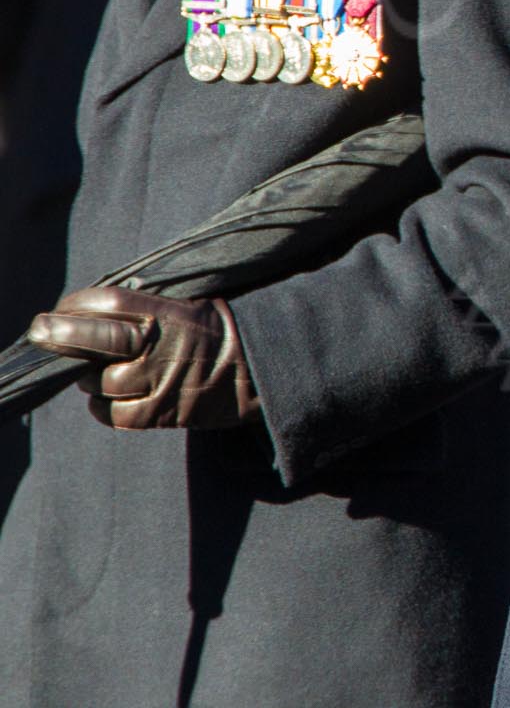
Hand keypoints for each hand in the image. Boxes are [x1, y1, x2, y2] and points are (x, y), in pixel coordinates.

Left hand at [28, 287, 259, 429]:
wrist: (262, 369)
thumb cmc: (223, 330)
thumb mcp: (195, 300)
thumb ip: (151, 302)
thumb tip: (100, 303)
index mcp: (171, 314)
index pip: (109, 302)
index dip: (77, 303)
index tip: (62, 306)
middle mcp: (161, 347)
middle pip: (95, 338)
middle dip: (60, 334)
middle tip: (41, 332)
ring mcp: (161, 383)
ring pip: (99, 382)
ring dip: (90, 377)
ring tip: (101, 370)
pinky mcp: (162, 413)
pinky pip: (113, 414)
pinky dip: (102, 407)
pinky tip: (106, 397)